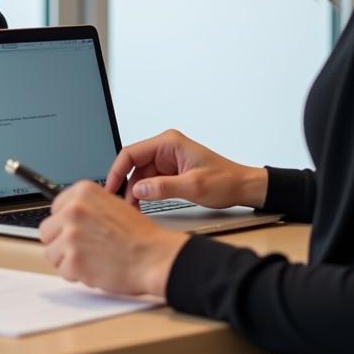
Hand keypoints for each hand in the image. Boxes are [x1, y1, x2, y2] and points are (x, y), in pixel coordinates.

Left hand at [39, 181, 187, 296]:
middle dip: (61, 243)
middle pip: (47, 231)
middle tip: (83, 249)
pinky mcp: (73, 260)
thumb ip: (85, 207)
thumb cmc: (139, 235)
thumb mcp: (111, 205)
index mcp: (82, 192)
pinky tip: (95, 269)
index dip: (65, 224)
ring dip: (68, 260)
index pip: (55, 209)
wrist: (154, 256)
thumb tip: (64, 216)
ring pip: (51, 253)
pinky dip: (77, 275)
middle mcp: (73, 209)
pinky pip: (63, 272)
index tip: (76, 231)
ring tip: (92, 258)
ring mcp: (71, 235)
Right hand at [107, 129, 267, 209]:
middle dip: (125, 184)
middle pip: (133, 164)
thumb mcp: (193, 186)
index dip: (117, 170)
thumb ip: (163, 187)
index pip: (131, 153)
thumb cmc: (225, 180)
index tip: (110, 188)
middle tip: (118, 204)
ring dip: (134, 192)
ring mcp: (167, 160)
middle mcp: (165, 148)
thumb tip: (138, 190)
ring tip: (131, 210)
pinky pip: (150, 181)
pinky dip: (144, 194)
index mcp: (169, 143)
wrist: (243, 187)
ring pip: (140, 175)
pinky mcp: (170, 172)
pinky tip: (141, 207)